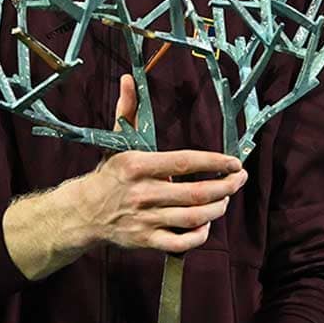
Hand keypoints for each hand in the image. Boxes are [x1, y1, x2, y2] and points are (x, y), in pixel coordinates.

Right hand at [76, 76, 245, 253]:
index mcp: (138, 165)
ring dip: (217, 209)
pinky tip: (206, 223)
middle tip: (240, 179)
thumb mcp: (118, 141)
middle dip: (226, 186)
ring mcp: (145, 219)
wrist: (83, 213)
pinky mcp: (145, 240)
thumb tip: (128, 80)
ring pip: (193, 218)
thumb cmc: (109, 175)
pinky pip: (181, 243)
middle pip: (196, 193)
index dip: (215, 162)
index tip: (234, 162)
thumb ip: (128, 110)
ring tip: (226, 199)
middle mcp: (143, 193)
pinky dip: (199, 235)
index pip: (185, 163)